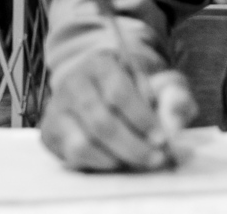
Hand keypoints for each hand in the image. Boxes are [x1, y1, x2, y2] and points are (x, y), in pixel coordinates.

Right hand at [39, 52, 196, 171]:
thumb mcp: (159, 82)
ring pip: (85, 142)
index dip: (141, 118)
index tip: (161, 138)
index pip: (120, 93)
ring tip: (139, 161)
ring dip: (116, 157)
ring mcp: (58, 108)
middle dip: (133, 145)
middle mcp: (74, 83)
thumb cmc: (135, 86)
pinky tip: (116, 161)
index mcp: (101, 63)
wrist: (99, 87)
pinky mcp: (50, 131)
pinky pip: (72, 154)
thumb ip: (174, 95)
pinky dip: (97, 162)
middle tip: (155, 158)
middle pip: (102, 122)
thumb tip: (176, 116)